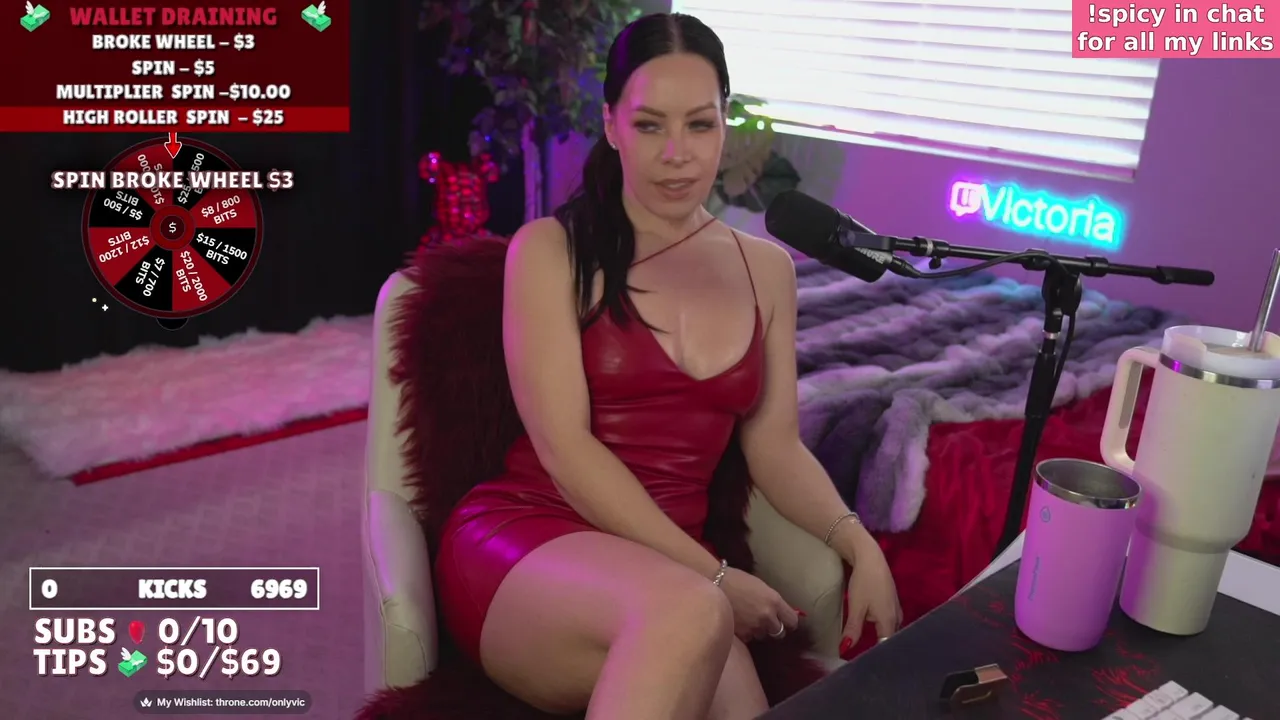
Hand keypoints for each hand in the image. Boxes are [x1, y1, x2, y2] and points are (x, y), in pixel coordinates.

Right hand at [717, 568, 798, 640]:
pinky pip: (749, 638)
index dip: (790, 622)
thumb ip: (771, 600)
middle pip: (780, 632)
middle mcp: (767, 616)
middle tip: (767, 623)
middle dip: (774, 628)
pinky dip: (746, 634)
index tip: (786, 622)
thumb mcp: (760, 586)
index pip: (792, 620)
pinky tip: (739, 624)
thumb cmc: (736, 579)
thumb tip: (780, 611)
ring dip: (759, 631)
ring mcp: (754, 626)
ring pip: (763, 636)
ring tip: (750, 622)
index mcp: (774, 601)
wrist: (713, 583)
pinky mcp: (742, 634)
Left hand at [840, 539, 900, 656]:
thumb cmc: (864, 582)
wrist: (870, 557)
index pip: (886, 646)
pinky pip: (889, 623)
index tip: (866, 666)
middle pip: (890, 639)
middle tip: (866, 661)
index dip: (877, 656)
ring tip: (869, 651)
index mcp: (889, 621)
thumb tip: (844, 650)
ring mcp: (896, 610)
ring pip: (890, 631)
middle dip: (880, 650)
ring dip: (881, 639)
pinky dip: (882, 629)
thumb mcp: (856, 607)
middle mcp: (897, 618)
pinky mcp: (893, 604)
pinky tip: (873, 633)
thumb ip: (852, 630)